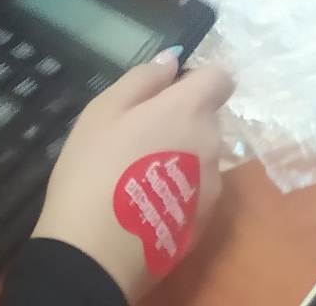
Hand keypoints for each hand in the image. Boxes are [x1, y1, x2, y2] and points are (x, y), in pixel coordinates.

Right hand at [33, 56, 232, 300]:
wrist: (95, 255)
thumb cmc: (94, 169)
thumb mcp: (105, 111)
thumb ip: (144, 79)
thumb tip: (173, 60)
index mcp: (190, 109)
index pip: (220, 77)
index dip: (196, 79)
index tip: (165, 93)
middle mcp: (211, 143)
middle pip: (207, 118)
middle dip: (181, 120)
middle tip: (138, 137)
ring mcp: (211, 187)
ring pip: (202, 156)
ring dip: (181, 156)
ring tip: (138, 175)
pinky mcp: (202, 223)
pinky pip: (196, 191)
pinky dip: (178, 190)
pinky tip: (144, 204)